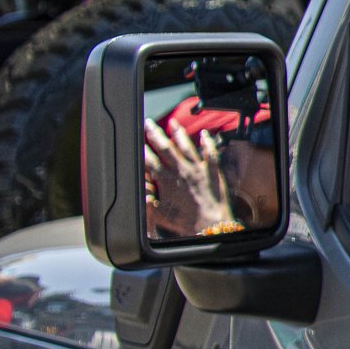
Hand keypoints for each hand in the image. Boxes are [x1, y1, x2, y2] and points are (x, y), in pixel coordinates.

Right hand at [144, 122, 237, 239]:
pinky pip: (210, 153)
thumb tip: (140, 193)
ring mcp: (198, 170)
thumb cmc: (186, 222)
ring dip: (179, 134)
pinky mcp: (213, 172)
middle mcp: (182, 171)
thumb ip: (148, 203)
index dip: (142, 150)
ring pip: (187, 147)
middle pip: (166, 148)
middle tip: (148, 123)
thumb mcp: (160, 215)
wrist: (211, 225)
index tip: (136, 140)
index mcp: (167, 181)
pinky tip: (204, 134)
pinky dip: (207, 142)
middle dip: (155, 134)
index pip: (150, 161)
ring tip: (173, 123)